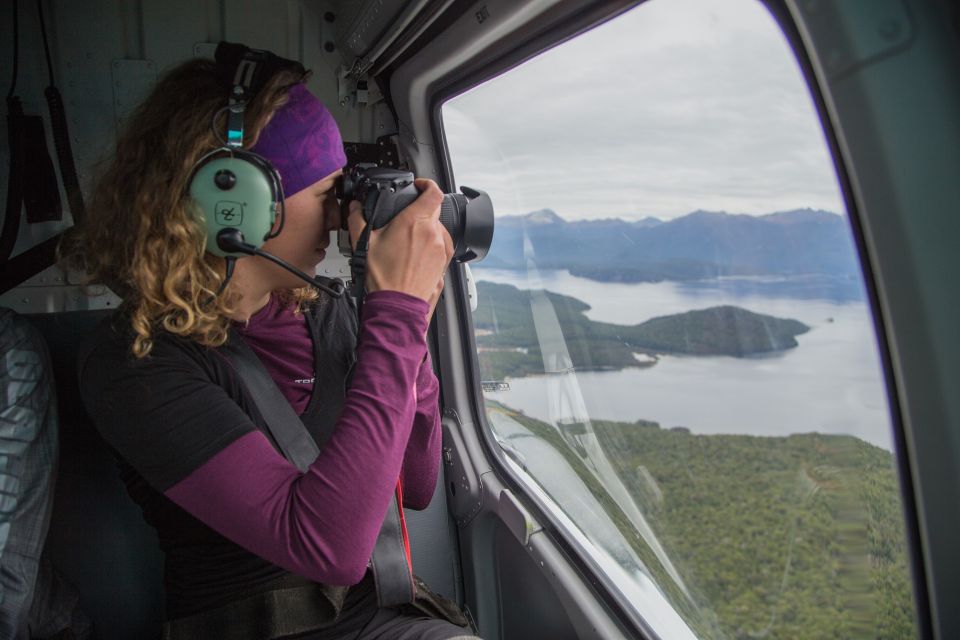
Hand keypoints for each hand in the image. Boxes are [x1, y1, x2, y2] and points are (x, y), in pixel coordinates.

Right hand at [347, 179, 453, 303]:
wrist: (398, 304)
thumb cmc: (384, 277)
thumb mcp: (364, 244)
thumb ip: (358, 219)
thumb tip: (355, 208)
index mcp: (414, 221)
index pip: (433, 192)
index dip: (428, 184)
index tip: (420, 186)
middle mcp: (432, 232)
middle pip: (434, 209)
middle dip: (422, 208)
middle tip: (407, 216)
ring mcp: (441, 248)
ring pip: (438, 227)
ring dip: (427, 227)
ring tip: (410, 238)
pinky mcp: (444, 262)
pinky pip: (443, 244)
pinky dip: (433, 242)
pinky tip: (419, 251)